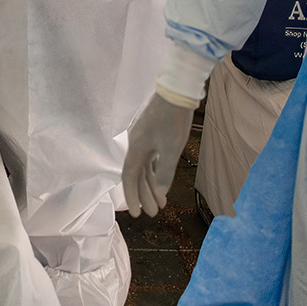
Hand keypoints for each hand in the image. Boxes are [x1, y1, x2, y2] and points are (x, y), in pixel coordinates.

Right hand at [122, 94, 195, 217]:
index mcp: (136, 149)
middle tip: (155, 213)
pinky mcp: (151, 133)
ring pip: (144, 167)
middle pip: (137, 175)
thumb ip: (164, 173)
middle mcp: (135, 144)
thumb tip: (159, 193)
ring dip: (151, 184)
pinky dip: (154, 171)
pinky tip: (161, 179)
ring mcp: (143, 138)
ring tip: (161, 202)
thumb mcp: (171, 149)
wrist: (177, 91)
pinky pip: (150, 158)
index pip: (129, 178)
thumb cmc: (173, 120)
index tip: (136, 214)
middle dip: (145, 195)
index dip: (131, 197)